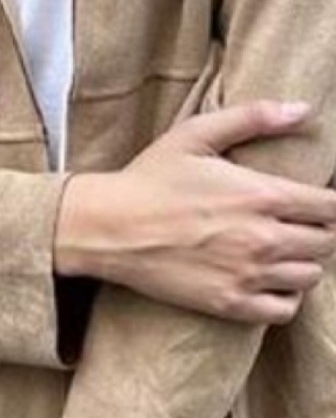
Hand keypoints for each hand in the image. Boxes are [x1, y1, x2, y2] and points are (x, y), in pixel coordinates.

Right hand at [56, 102, 335, 322]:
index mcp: (264, 195)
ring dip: (303, 263)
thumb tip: (303, 109)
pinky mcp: (228, 302)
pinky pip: (284, 309)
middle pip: (327, 242)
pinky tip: (271, 283)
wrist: (104, 228)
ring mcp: (247, 274)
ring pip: (310, 275)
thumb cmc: (147, 179)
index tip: (311, 203)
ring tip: (282, 254)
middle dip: (317, 232)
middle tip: (293, 226)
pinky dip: (287, 297)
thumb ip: (253, 117)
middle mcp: (264, 238)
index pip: (333, 207)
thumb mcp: (195, 135)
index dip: (328, 204)